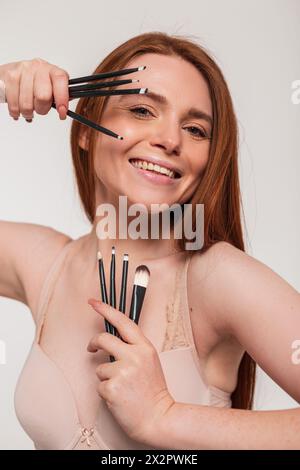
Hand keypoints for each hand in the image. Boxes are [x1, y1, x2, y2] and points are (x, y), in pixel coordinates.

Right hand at [0, 58, 68, 120]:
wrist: (12, 73)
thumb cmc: (34, 82)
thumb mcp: (51, 86)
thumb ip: (61, 96)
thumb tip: (65, 108)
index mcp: (52, 70)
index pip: (60, 80)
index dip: (62, 99)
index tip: (62, 112)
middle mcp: (38, 67)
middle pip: (43, 96)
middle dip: (42, 109)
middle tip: (39, 109)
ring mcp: (23, 70)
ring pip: (27, 104)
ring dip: (28, 112)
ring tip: (28, 109)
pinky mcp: (10, 76)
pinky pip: (14, 104)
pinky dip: (16, 112)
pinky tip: (18, 109)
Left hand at [87, 298, 175, 444]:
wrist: (158, 418)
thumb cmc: (153, 391)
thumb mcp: (149, 362)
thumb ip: (134, 348)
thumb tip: (113, 338)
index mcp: (145, 348)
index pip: (123, 322)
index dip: (106, 310)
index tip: (93, 303)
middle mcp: (134, 356)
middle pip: (103, 339)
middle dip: (93, 343)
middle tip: (91, 349)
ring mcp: (123, 372)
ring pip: (100, 366)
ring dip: (105, 376)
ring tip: (121, 387)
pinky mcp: (112, 388)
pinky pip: (99, 384)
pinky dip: (105, 391)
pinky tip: (119, 397)